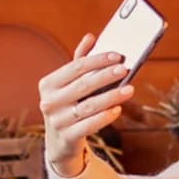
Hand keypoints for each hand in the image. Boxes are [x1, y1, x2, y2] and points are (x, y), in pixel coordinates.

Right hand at [39, 33, 134, 176]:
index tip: (117, 55)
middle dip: (106, 76)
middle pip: (83, 85)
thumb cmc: (69, 106)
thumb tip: (90, 37)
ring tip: (130, 90)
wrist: (60, 142)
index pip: (76, 67)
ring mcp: (57, 120)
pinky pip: (89, 125)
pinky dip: (104, 117)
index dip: (98, 60)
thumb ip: (79, 62)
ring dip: (111, 97)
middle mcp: (49, 101)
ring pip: (88, 106)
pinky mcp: (67, 137)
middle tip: (125, 69)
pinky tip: (117, 110)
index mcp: (48, 84)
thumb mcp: (69, 85)